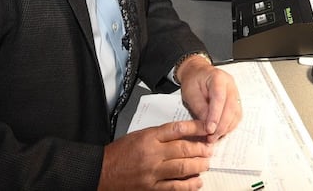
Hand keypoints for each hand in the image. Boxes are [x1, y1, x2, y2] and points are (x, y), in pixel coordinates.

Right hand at [98, 120, 212, 189]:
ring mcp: (152, 173)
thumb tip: (184, 135)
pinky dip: (188, 185)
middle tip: (210, 149)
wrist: (101, 172)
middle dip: (201, 149)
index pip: (177, 129)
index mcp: (148, 138)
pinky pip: (174, 187)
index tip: (206, 128)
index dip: (196, 128)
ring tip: (206, 164)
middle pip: (183, 149)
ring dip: (198, 166)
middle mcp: (152, 154)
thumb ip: (160, 135)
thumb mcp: (139, 135)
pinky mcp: (151, 188)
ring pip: (182, 168)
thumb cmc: (119, 153)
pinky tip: (197, 182)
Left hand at [176, 56, 241, 141]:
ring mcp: (235, 92)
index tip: (210, 129)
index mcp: (218, 78)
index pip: (219, 98)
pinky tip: (221, 131)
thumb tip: (207, 124)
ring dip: (226, 127)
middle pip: (230, 107)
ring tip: (214, 137)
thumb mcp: (190, 92)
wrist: (198, 73)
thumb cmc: (193, 80)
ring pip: (236, 113)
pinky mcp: (235, 100)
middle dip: (221, 125)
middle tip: (211, 137)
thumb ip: (199, 108)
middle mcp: (230, 84)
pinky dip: (230, 125)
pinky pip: (236, 115)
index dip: (215, 115)